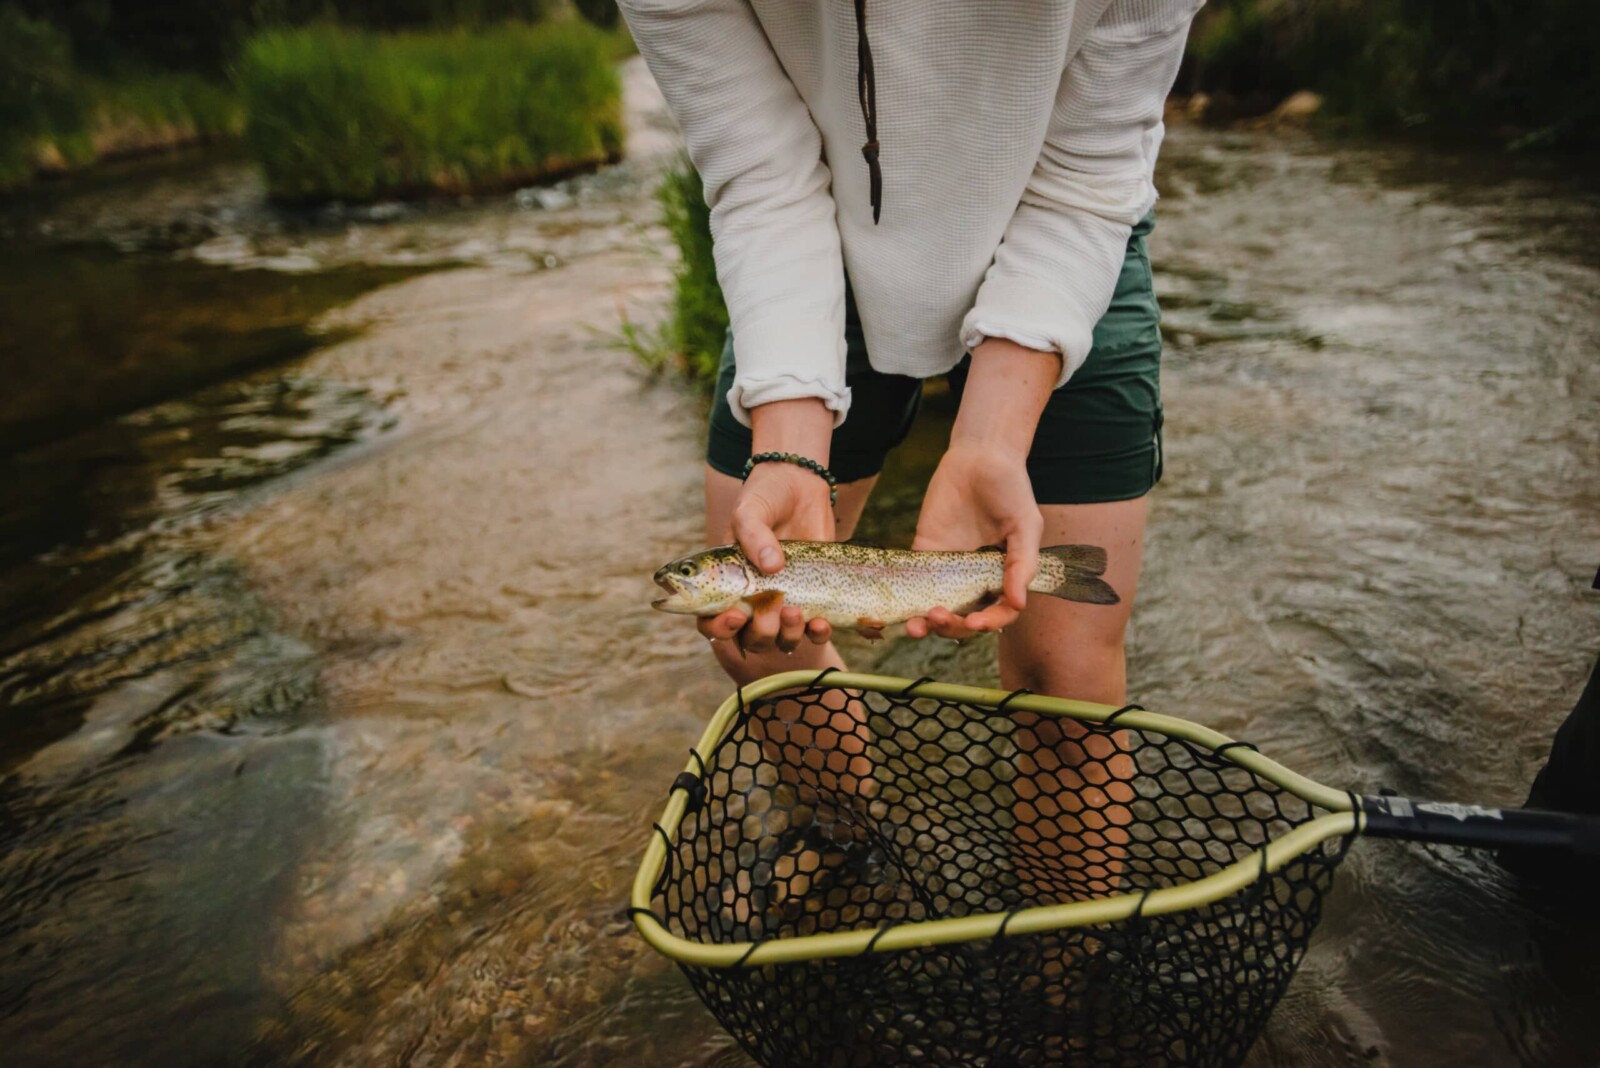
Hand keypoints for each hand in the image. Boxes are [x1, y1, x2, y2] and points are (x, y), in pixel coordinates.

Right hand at [699, 400, 837, 653]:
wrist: (800, 485)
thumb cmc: (764, 497)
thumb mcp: (750, 510)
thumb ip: (753, 535)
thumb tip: (772, 566)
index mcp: (726, 583)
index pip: (711, 621)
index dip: (718, 628)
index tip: (734, 616)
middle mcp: (752, 599)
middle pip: (749, 638)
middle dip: (760, 632)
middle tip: (771, 607)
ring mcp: (783, 601)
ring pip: (781, 640)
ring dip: (788, 635)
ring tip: (795, 611)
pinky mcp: (813, 598)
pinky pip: (814, 630)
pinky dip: (818, 633)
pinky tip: (821, 622)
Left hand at [904, 442, 1042, 640]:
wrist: (981, 456)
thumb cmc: (1011, 489)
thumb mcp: (1026, 525)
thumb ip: (1022, 563)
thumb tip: (1018, 603)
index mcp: (1003, 575)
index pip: (998, 611)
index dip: (988, 623)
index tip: (976, 622)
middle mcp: (975, 577)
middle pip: (963, 617)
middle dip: (952, 626)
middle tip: (940, 618)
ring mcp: (948, 567)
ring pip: (936, 606)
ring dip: (926, 623)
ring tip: (916, 626)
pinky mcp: (925, 551)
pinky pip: (914, 582)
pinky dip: (908, 599)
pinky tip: (902, 609)